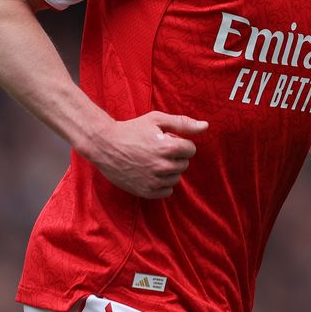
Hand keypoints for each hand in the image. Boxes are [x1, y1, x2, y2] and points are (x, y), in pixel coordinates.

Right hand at [84, 112, 208, 198]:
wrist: (105, 145)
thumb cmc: (132, 129)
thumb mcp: (156, 120)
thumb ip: (183, 123)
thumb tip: (206, 126)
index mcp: (168, 148)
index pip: (191, 149)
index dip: (180, 143)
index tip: (168, 140)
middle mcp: (162, 166)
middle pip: (184, 164)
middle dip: (175, 156)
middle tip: (158, 149)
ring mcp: (154, 181)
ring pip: (176, 178)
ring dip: (169, 170)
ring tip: (152, 160)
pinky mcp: (145, 192)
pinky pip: (167, 191)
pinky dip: (162, 183)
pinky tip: (151, 172)